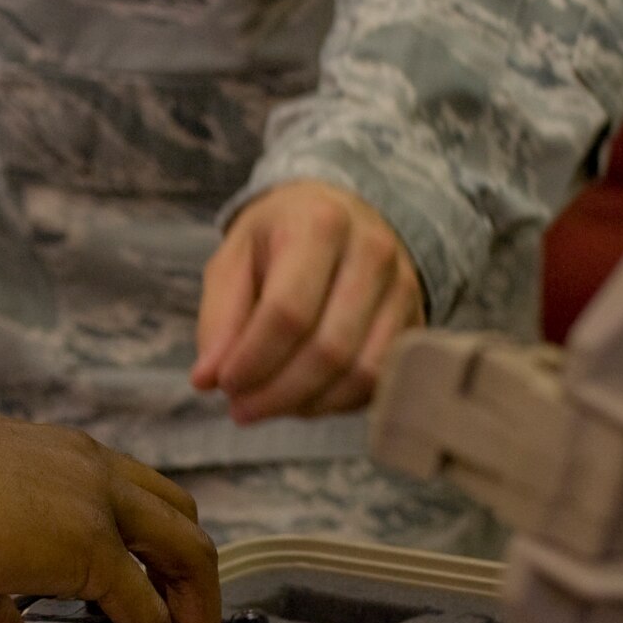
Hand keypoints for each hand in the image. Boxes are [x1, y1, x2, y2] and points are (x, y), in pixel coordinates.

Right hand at [0, 384, 220, 622]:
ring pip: (190, 563)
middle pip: (184, 530)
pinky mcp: (91, 548)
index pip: (140, 507)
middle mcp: (91, 472)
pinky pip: (146, 616)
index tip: (141, 622)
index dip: (153, 567)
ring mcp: (98, 505)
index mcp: (60, 463)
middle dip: (193, 600)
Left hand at [192, 180, 423, 421]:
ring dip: (306, 404)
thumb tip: (207, 379)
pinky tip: (303, 399)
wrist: (341, 213)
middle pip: (328, 349)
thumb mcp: (233, 261)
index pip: (288, 312)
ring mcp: (403, 288)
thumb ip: (218, 319)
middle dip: (276, 392)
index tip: (223, 385)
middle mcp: (372, 252)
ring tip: (267, 405)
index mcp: (319, 225)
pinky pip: (379, 382)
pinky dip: (336, 403)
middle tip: (240, 408)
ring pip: (360, 373)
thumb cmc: (278, 240)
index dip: (253, 360)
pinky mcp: (415, 320)